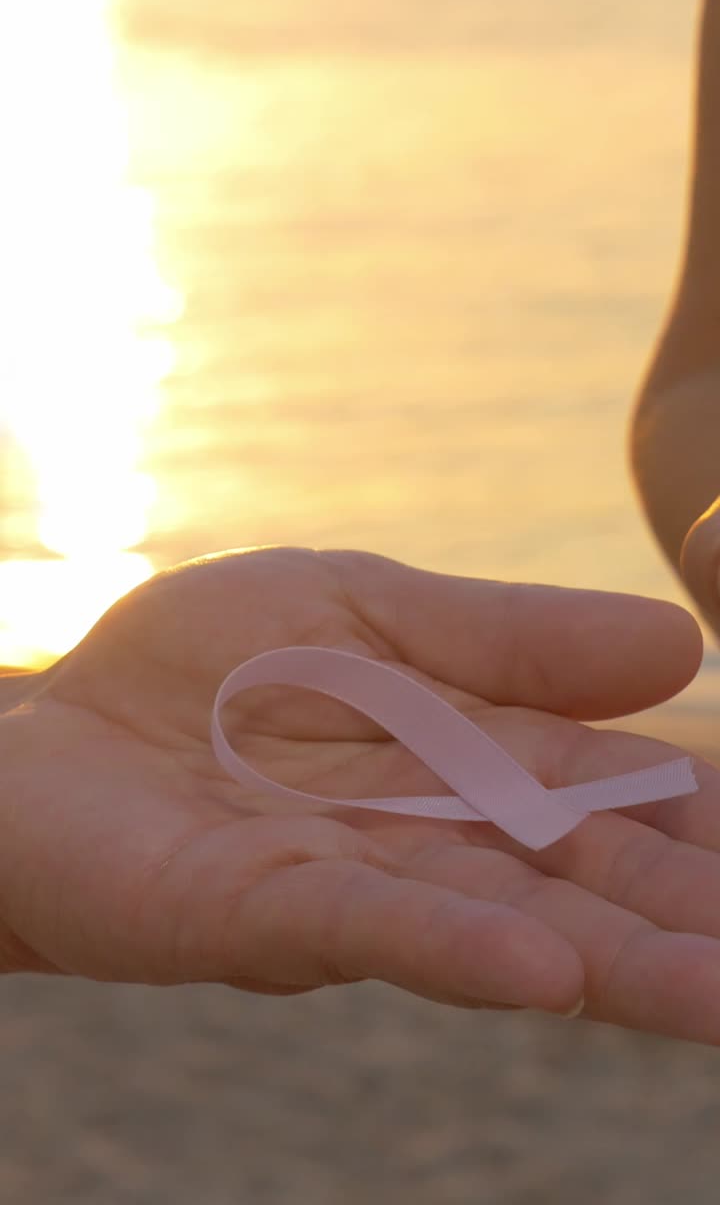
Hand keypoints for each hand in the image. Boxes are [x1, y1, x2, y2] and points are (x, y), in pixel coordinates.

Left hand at [1, 547, 717, 1041]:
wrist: (57, 726)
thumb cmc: (207, 665)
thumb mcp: (366, 604)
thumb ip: (508, 633)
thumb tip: (683, 643)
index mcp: (470, 756)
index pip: (616, 789)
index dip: (703, 815)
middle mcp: (432, 836)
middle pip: (582, 878)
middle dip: (688, 918)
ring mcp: (352, 881)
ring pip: (502, 923)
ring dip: (617, 963)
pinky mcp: (255, 910)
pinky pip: (367, 927)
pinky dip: (459, 950)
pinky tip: (549, 974)